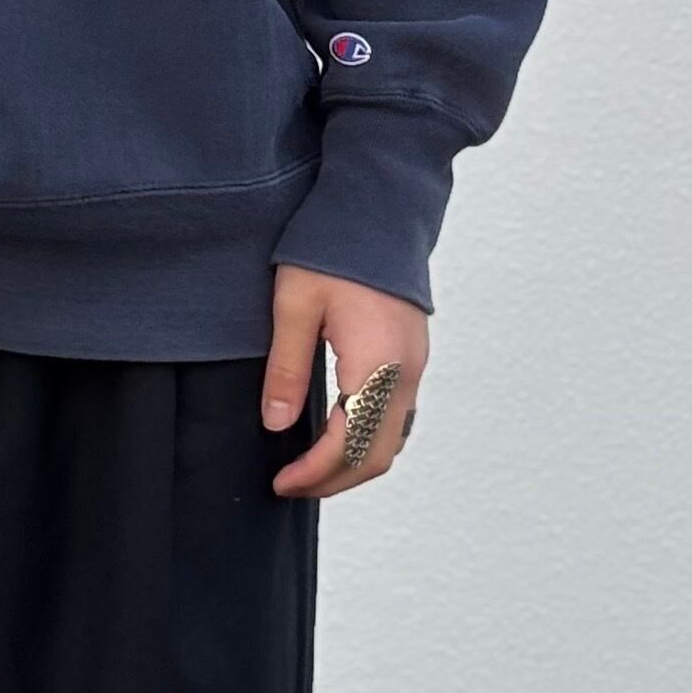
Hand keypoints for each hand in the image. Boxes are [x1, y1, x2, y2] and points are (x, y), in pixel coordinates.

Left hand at [262, 265, 427, 497]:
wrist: (379, 208)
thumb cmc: (333, 249)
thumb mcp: (294, 305)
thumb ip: (286, 368)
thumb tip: (276, 426)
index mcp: (375, 366)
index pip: (346, 446)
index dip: (313, 474)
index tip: (281, 482)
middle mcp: (404, 374)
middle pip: (376, 455)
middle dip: (334, 480)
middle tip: (292, 484)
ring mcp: (415, 365)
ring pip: (392, 440)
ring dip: (354, 463)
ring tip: (312, 466)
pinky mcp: (413, 355)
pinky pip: (398, 417)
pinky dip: (370, 439)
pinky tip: (339, 431)